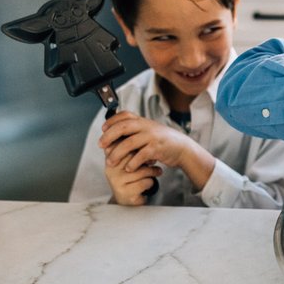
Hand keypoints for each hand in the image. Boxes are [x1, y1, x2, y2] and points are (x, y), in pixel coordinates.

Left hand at [100, 111, 214, 189]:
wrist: (182, 148)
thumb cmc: (163, 141)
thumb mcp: (149, 131)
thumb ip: (134, 131)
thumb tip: (113, 136)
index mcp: (143, 121)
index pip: (124, 115)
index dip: (111, 121)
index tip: (103, 129)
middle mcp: (146, 126)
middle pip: (123, 127)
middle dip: (109, 136)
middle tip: (101, 145)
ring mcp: (152, 136)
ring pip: (129, 143)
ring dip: (117, 154)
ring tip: (110, 162)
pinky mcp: (157, 148)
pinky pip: (141, 155)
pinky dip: (133, 162)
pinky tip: (129, 168)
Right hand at [105, 152, 161, 205]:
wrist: (126, 198)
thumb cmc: (129, 176)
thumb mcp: (127, 161)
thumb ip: (131, 148)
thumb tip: (142, 136)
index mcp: (110, 159)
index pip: (126, 147)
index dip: (139, 148)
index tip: (147, 149)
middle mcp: (111, 171)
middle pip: (134, 158)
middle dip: (147, 158)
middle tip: (154, 160)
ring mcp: (117, 183)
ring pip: (141, 171)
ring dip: (152, 171)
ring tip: (157, 171)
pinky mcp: (126, 194)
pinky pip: (144, 183)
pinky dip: (150, 182)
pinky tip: (150, 183)